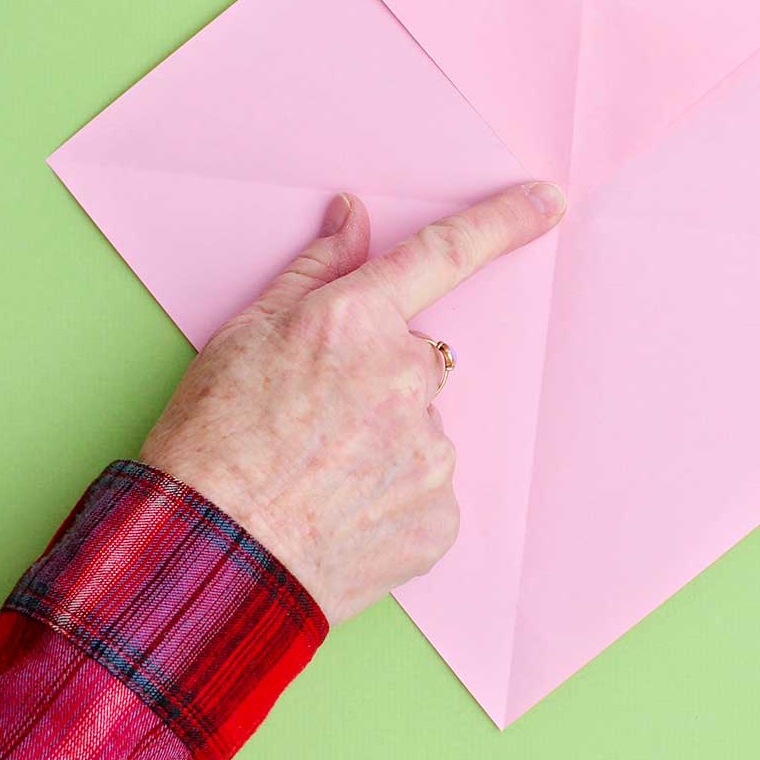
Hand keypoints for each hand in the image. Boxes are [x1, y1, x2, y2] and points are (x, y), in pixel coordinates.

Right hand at [141, 181, 566, 622]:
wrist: (212, 558)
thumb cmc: (212, 442)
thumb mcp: (243, 334)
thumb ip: (314, 271)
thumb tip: (355, 216)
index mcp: (355, 321)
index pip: (444, 255)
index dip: (504, 222)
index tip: (548, 202)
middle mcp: (404, 378)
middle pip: (416, 361)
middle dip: (377, 380)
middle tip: (315, 421)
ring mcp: (430, 451)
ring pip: (422, 429)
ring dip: (386, 443)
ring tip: (319, 478)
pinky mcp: (441, 518)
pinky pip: (428, 492)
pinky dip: (393, 500)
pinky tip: (342, 514)